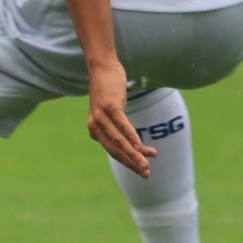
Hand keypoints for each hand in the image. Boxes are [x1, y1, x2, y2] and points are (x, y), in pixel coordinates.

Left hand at [86, 60, 151, 174]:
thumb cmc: (109, 91)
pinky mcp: (109, 106)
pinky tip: (140, 147)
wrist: (103, 68)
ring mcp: (101, 116)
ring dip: (134, 154)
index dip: (128, 162)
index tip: (142, 171)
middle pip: (115, 150)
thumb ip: (117, 127)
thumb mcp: (112, 112)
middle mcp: (95, 125)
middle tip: (146, 174)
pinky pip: (122, 125)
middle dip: (131, 163)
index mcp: (96, 130)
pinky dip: (131, 138)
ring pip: (118, 141)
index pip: (113, 151)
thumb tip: (130, 144)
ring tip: (146, 164)